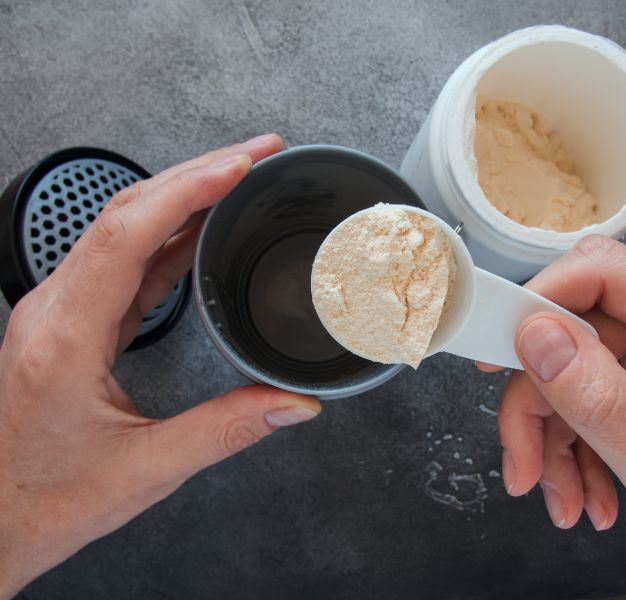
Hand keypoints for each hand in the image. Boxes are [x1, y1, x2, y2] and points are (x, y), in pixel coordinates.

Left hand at [0, 135, 321, 597]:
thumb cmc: (46, 498)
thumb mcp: (146, 469)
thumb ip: (227, 430)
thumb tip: (294, 405)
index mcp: (66, 337)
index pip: (127, 235)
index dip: (188, 191)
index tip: (239, 165)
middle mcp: (55, 310)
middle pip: (125, 213)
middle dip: (196, 173)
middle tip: (257, 153)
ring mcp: (59, 311)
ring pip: (121, 227)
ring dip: (183, 195)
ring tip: (240, 176)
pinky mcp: (70, 321)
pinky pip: (123, 260)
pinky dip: (168, 234)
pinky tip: (202, 228)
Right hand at [488, 236, 625, 597]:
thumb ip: (596, 400)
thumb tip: (534, 337)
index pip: (601, 270)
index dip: (537, 302)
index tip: (497, 354)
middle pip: (574, 329)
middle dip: (540, 404)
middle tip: (524, 464)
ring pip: (572, 364)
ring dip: (554, 435)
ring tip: (561, 496)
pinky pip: (588, 386)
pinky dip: (575, 439)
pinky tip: (585, 487)